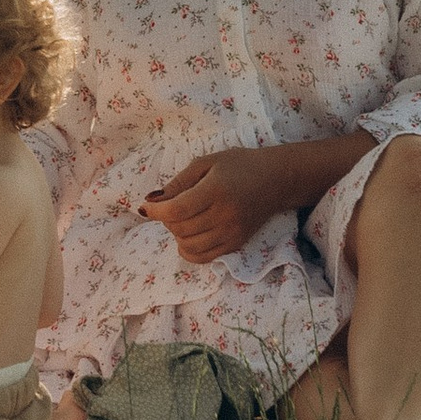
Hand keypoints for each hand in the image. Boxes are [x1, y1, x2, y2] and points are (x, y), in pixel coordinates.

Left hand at [139, 152, 289, 259]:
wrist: (275, 180)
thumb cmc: (238, 165)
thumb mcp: (206, 162)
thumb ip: (179, 182)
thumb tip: (153, 200)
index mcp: (216, 191)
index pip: (177, 210)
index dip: (156, 212)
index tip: (145, 207)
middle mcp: (224, 216)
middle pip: (180, 229)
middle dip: (166, 220)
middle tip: (168, 206)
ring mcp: (231, 234)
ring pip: (189, 246)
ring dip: (176, 235)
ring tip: (180, 219)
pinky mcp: (236, 245)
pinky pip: (204, 257)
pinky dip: (189, 250)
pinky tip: (188, 236)